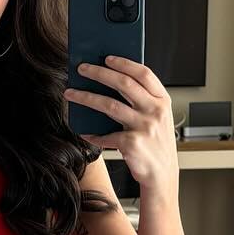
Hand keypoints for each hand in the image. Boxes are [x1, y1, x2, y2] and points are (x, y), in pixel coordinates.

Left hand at [64, 57, 178, 204]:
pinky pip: (106, 135)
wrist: (162, 177)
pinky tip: (84, 132)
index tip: (106, 58)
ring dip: (86, 97)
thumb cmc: (156, 145)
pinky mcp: (132, 144)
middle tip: (81, 69)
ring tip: (71, 93)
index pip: (144, 74)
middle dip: (99, 73)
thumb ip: (142, 102)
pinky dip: (93, 135)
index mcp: (162, 101)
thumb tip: (110, 82)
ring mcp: (144, 127)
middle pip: (124, 84)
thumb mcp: (157, 119)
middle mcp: (155, 111)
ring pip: (109, 105)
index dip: (124, 63)